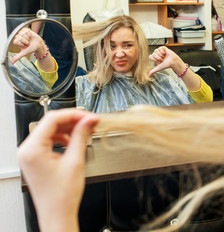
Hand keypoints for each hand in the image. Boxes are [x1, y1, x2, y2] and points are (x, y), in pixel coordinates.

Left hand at [11, 27, 46, 63]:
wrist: (39, 45)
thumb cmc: (32, 49)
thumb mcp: (24, 53)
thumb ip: (18, 56)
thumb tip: (12, 62)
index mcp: (17, 42)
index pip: (16, 41)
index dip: (21, 44)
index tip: (25, 46)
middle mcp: (18, 37)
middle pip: (19, 37)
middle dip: (25, 41)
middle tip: (28, 43)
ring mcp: (22, 33)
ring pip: (22, 33)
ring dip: (27, 37)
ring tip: (29, 39)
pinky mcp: (25, 30)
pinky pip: (25, 30)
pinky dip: (29, 34)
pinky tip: (30, 36)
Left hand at [17, 108, 98, 231]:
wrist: (57, 213)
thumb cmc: (62, 195)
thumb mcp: (75, 161)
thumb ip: (81, 136)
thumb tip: (88, 120)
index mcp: (32, 149)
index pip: (52, 119)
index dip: (73, 114)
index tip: (88, 116)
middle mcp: (27, 150)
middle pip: (50, 123)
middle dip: (72, 121)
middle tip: (90, 122)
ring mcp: (30, 154)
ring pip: (50, 130)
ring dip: (68, 129)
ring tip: (84, 132)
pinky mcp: (35, 158)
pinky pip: (49, 140)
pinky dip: (63, 138)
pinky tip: (74, 141)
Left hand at [148, 46, 182, 76]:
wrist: (173, 61)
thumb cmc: (167, 65)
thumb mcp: (159, 68)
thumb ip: (153, 71)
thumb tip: (149, 76)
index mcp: (155, 58)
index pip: (150, 56)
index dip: (155, 59)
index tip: (159, 62)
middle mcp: (157, 54)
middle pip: (153, 54)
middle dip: (158, 57)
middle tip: (163, 59)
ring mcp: (160, 51)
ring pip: (156, 50)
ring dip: (161, 54)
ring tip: (164, 56)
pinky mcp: (163, 48)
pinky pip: (160, 48)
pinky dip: (163, 51)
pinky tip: (165, 53)